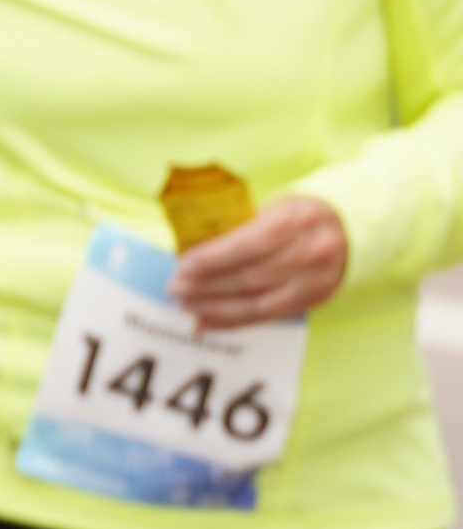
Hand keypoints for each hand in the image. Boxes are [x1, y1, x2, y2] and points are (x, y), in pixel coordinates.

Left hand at [172, 192, 348, 328]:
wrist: (353, 226)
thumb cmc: (299, 214)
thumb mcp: (275, 206)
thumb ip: (240, 225)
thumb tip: (193, 252)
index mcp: (298, 219)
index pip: (249, 244)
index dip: (213, 258)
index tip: (183, 265)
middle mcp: (312, 251)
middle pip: (250, 277)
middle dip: (206, 286)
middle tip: (175, 288)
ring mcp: (317, 280)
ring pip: (257, 303)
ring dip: (215, 308)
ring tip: (186, 305)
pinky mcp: (317, 300)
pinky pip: (268, 317)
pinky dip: (233, 322)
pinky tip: (206, 322)